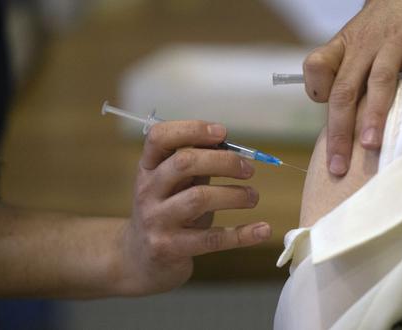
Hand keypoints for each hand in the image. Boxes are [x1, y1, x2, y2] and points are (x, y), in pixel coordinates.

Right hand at [117, 121, 270, 294]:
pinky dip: (242, 234)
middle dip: (223, 161)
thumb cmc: (166, 213)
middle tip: (248, 169)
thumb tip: (234, 150)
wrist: (139, 259)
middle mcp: (148, 190)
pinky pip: (211, 239)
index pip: (160, 137)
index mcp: (149, 168)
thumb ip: (197, 165)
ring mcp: (155, 220)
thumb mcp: (174, 185)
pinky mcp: (168, 248)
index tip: (223, 132)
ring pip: (198, 199)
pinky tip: (262, 230)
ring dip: (234, 194)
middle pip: (184, 163)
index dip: (192, 129)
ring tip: (252, 196)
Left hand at [303, 0, 401, 175]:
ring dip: (374, 114)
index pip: (316, 69)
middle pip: (344, 92)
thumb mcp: (352, 48)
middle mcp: (362, 50)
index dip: (316, 92)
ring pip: (379, 81)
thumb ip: (345, 82)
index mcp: (341, 52)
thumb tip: (342, 127)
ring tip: (370, 144)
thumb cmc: (378, 32)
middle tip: (338, 166)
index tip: (325, 125)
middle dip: (339, 132)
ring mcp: (392, 45)